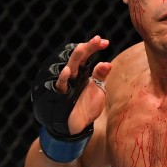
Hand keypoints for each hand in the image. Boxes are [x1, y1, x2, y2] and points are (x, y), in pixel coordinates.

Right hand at [31, 37, 111, 161]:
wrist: (78, 126)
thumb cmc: (87, 106)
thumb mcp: (98, 90)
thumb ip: (100, 76)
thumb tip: (107, 63)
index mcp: (82, 73)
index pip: (87, 56)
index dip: (94, 47)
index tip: (104, 41)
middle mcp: (73, 76)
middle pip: (78, 58)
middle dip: (87, 48)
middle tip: (96, 40)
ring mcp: (66, 84)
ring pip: (68, 67)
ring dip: (75, 58)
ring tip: (82, 47)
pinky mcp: (60, 95)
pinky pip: (60, 85)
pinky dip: (63, 78)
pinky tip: (68, 71)